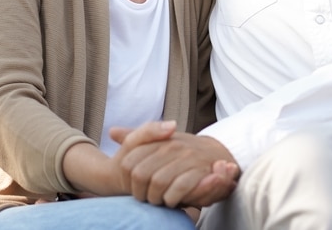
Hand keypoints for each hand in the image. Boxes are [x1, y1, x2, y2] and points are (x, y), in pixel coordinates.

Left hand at [111, 123, 238, 207]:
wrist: (219, 154)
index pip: (128, 161)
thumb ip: (138, 137)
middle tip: (145, 197)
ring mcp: (186, 156)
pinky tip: (171, 201)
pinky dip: (172, 198)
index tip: (133, 186)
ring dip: (155, 197)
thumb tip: (112, 132)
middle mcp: (171, 145)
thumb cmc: (184, 152)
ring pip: (157, 182)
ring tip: (158, 200)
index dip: (126, 178)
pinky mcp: (199, 170)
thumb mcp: (161, 141)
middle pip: (140, 174)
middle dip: (139, 191)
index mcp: (159, 139)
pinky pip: (177, 188)